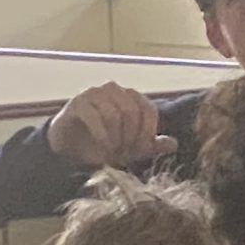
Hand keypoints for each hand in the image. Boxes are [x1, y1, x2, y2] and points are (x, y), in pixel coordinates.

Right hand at [45, 85, 174, 169]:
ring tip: (113, 151)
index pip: (148, 109)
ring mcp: (94, 94)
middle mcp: (115, 90)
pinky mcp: (77, 103)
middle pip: (132, 111)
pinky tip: (103, 147)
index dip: (147, 131)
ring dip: (116, 137)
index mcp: (131, 96)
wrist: (70, 148)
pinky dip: (102, 135)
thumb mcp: (133, 148)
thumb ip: (152, 144)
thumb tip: (174, 144)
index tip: (141, 149)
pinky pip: (94, 116)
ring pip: (115, 113)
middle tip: (125, 153)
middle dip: (131, 136)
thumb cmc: (105, 144)